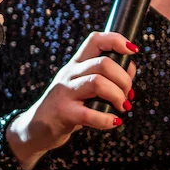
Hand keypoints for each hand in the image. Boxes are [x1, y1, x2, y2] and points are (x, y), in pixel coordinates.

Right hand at [5, 31, 137, 169]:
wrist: (36, 129)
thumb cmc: (66, 107)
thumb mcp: (84, 88)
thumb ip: (107, 77)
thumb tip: (130, 68)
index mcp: (76, 64)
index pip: (95, 39)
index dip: (116, 40)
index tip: (132, 50)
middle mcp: (70, 73)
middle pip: (103, 63)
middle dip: (124, 79)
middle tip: (127, 95)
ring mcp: (65, 92)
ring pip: (98, 82)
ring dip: (117, 96)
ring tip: (121, 107)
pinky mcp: (63, 113)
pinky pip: (90, 114)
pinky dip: (107, 120)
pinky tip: (113, 122)